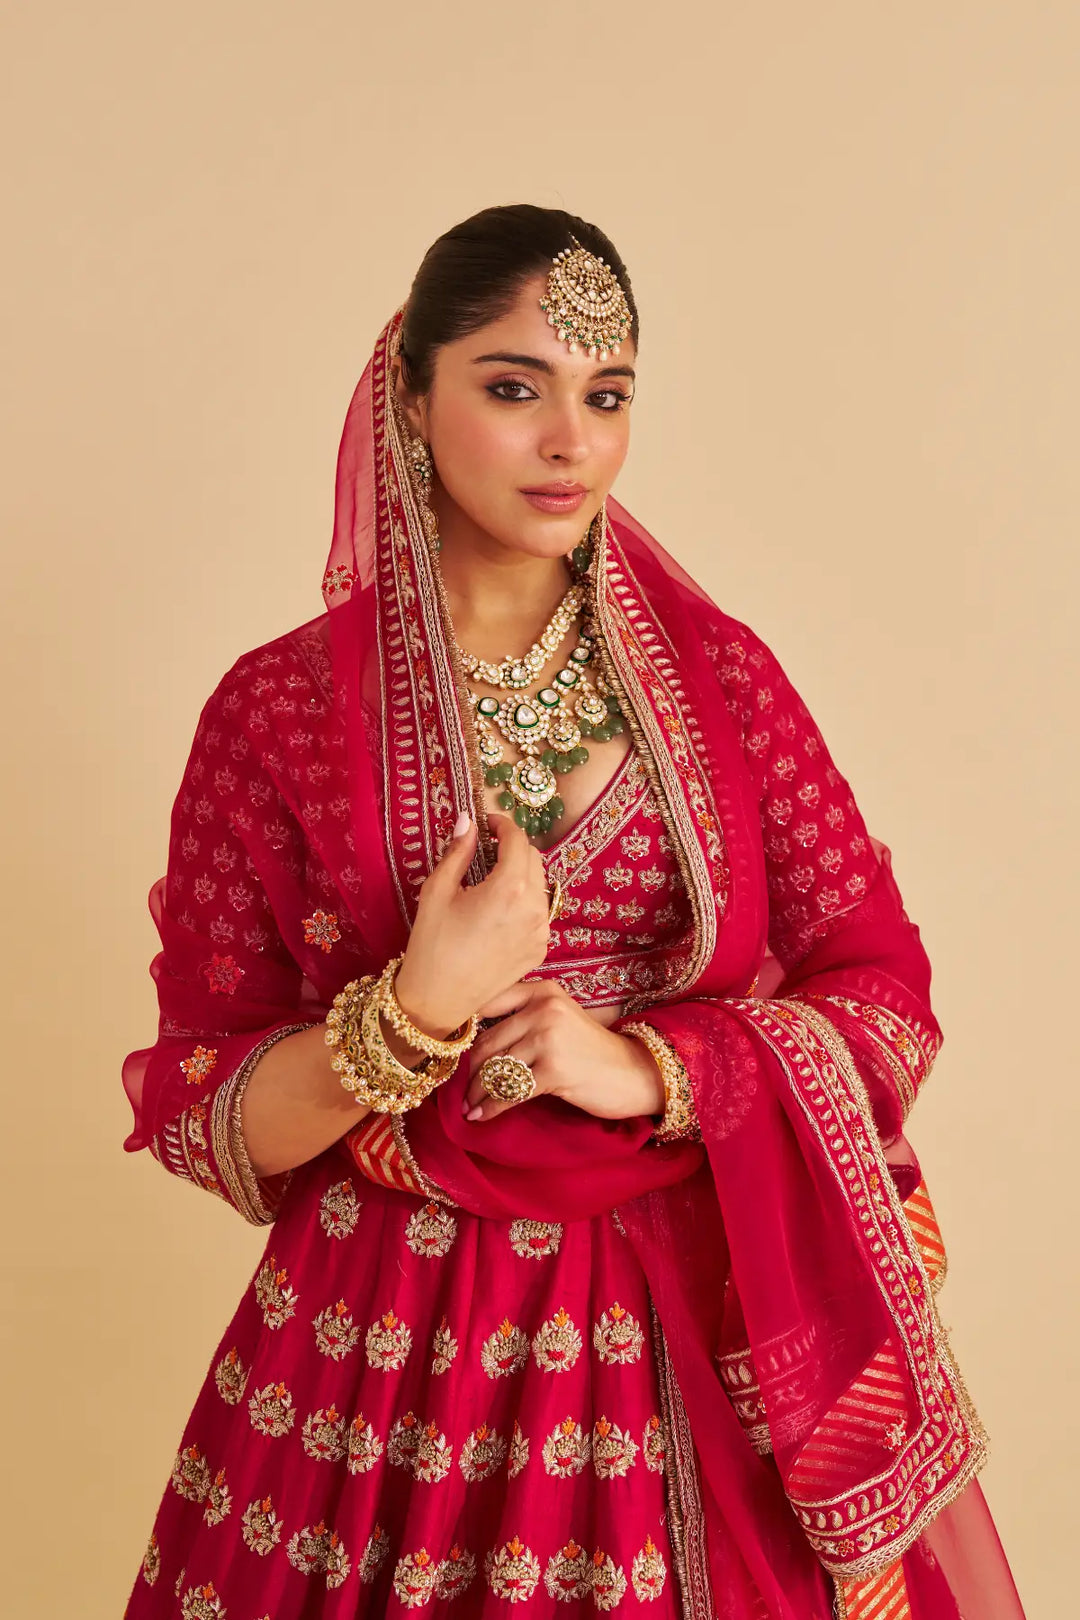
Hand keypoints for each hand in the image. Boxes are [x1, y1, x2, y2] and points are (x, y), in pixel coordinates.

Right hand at [394, 813, 550, 1038]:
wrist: (438, 999)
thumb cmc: (431, 943)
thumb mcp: (437, 891)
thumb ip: (458, 851)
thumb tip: (468, 821)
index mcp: (509, 888)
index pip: (517, 840)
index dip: (502, 825)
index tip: (488, 823)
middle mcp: (534, 907)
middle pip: (534, 858)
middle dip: (513, 848)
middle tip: (487, 849)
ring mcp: (541, 931)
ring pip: (540, 885)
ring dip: (521, 873)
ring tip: (492, 879)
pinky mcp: (540, 949)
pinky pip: (539, 912)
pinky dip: (524, 901)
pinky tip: (499, 910)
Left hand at [461, 979, 665, 1123]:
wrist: (632, 1072)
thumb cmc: (590, 1049)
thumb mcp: (559, 1018)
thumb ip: (523, 1018)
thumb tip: (472, 1043)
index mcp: (542, 991)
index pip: (487, 1006)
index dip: (464, 1032)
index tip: (448, 1053)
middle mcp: (543, 1009)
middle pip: (488, 1042)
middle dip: (469, 1071)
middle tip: (458, 1090)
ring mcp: (549, 1038)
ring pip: (496, 1068)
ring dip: (477, 1093)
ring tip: (468, 1106)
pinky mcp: (554, 1069)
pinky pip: (511, 1090)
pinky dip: (492, 1107)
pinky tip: (482, 1116)